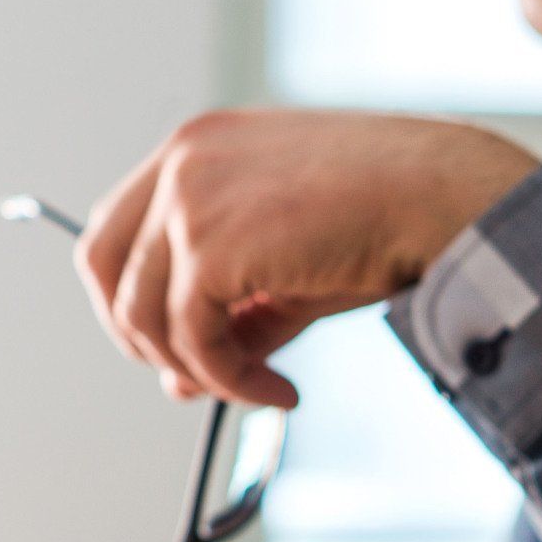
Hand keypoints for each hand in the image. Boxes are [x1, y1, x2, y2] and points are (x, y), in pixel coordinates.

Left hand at [76, 108, 537, 406]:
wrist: (440, 200)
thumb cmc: (383, 219)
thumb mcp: (286, 268)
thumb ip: (228, 316)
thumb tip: (177, 384)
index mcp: (197, 148)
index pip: (116, 228)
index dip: (129, 298)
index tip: (169, 345)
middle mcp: (182, 161)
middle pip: (100, 267)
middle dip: (137, 337)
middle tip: (191, 380)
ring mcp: (188, 199)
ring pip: (142, 317)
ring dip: (199, 372)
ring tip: (261, 390)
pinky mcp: (207, 248)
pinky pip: (192, 344)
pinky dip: (231, 384)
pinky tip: (278, 393)